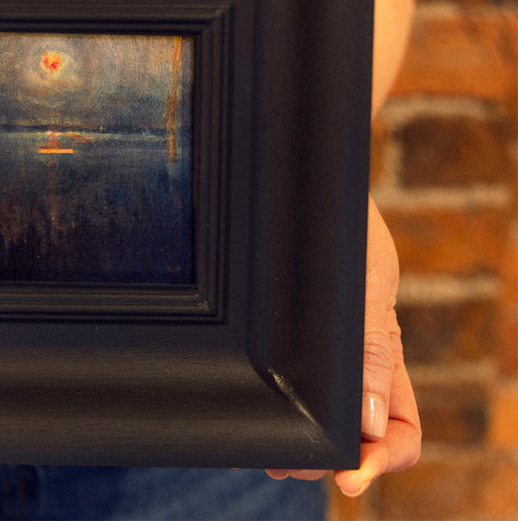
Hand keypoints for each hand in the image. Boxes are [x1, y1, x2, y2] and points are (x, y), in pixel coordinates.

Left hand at [266, 196, 421, 495]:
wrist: (302, 180)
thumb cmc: (342, 224)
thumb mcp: (366, 281)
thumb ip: (371, 347)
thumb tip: (372, 425)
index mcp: (386, 353)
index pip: (399, 429)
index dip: (382, 458)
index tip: (352, 475)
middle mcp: (354, 361)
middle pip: (355, 435)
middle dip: (329, 460)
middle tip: (292, 468)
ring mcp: (318, 354)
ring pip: (317, 417)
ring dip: (299, 443)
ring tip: (273, 458)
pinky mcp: (283, 341)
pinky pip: (285, 388)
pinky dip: (274, 412)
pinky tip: (257, 420)